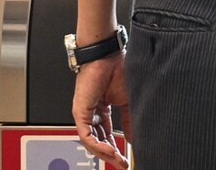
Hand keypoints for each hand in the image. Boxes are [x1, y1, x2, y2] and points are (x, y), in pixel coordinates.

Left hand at [71, 53, 132, 168]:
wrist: (107, 55)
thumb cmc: (117, 69)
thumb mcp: (128, 100)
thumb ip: (130, 120)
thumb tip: (136, 137)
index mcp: (103, 108)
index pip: (108, 133)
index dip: (117, 146)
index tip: (127, 156)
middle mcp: (92, 112)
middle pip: (99, 140)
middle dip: (111, 154)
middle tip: (122, 163)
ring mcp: (84, 113)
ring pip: (91, 141)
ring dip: (105, 153)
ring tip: (118, 159)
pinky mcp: (80, 112)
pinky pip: (86, 135)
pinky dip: (97, 145)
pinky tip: (109, 150)